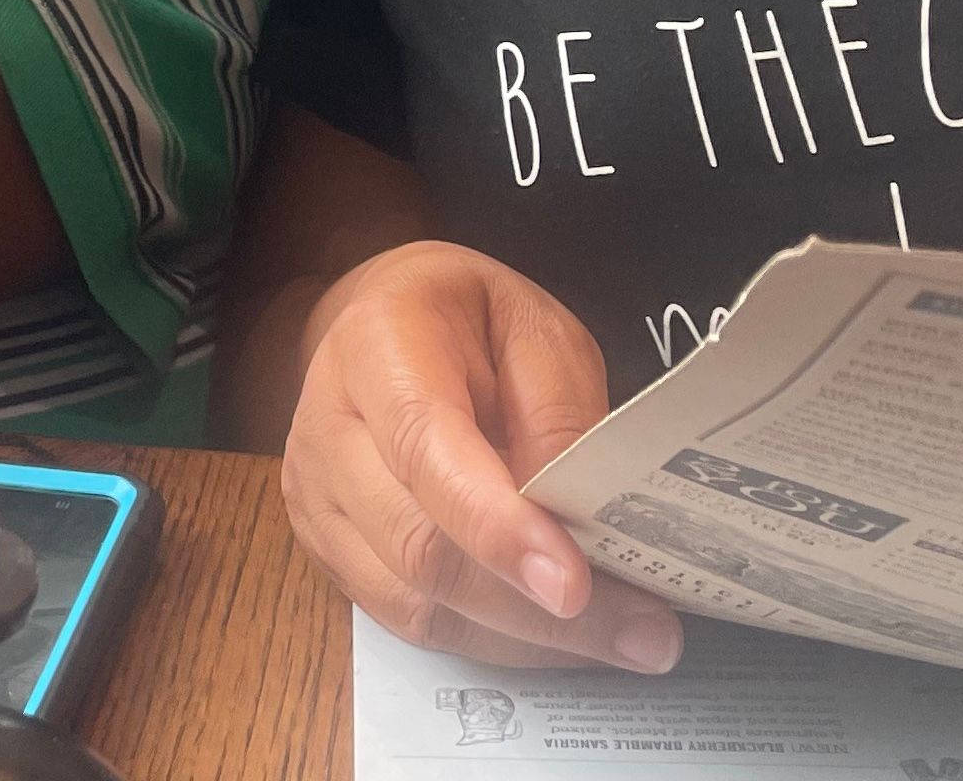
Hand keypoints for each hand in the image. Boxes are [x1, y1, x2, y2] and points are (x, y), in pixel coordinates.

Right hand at [281, 243, 681, 673]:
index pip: (425, 450)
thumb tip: (577, 524)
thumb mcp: (536, 328)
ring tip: (624, 637)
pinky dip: (498, 640)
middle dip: (537, 607)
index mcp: (375, 347)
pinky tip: (562, 634)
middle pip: (420, 549)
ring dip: (527, 637)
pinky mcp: (330, 556)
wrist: (377, 324)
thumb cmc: (466, 322)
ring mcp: (317, 503)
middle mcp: (327, 431)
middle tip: (645, 632)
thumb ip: (557, 413)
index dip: (496, 526)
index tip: (571, 585)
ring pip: (418, 605)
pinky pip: (415, 624)